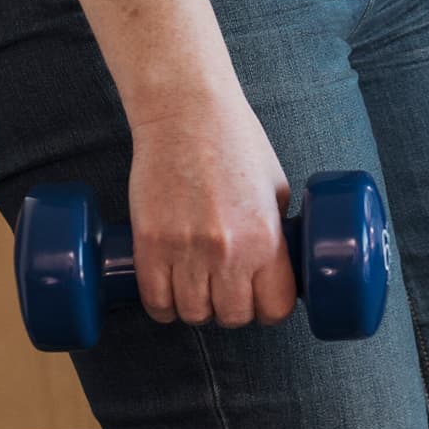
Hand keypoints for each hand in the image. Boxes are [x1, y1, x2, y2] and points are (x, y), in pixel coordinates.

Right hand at [123, 88, 295, 327]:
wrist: (186, 111)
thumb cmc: (235, 140)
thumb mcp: (275, 185)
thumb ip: (276, 228)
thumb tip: (279, 263)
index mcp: (266, 238)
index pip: (274, 309)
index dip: (269, 310)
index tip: (261, 300)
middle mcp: (229, 252)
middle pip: (231, 317)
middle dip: (230, 309)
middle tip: (224, 290)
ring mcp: (186, 250)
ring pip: (192, 314)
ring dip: (195, 308)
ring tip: (195, 288)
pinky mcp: (149, 243)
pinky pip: (155, 300)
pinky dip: (162, 306)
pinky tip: (168, 294)